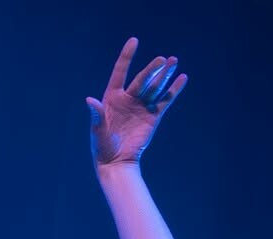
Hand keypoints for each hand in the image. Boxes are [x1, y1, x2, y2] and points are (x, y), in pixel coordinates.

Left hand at [86, 37, 187, 167]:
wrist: (115, 162)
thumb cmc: (102, 146)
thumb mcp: (97, 130)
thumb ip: (96, 114)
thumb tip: (89, 100)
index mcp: (112, 97)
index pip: (120, 72)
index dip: (127, 57)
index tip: (134, 41)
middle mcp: (128, 98)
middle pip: (142, 79)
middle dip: (152, 69)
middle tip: (162, 60)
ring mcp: (141, 106)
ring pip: (155, 87)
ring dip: (164, 75)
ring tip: (173, 61)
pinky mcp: (152, 116)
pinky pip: (165, 100)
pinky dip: (174, 90)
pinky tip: (182, 78)